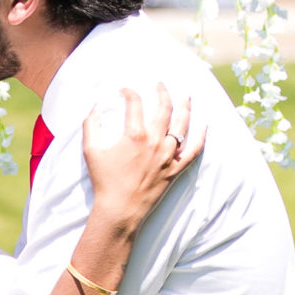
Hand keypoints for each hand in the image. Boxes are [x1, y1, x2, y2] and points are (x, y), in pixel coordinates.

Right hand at [81, 84, 203, 232]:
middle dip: (163, 92)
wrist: (120, 210)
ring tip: (186, 95)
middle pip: (164, 108)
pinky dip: (200, 137)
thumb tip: (94, 107)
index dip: (129, 93)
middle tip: (160, 85)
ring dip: (185, 107)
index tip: (125, 91)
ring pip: (182, 125)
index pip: (135, 104)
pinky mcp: (175, 169)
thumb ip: (90, 125)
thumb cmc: (104, 181)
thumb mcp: (90, 151)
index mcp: (135, 135)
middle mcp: (155, 142)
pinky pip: (193, 151)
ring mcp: (168, 156)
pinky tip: (203, 125)